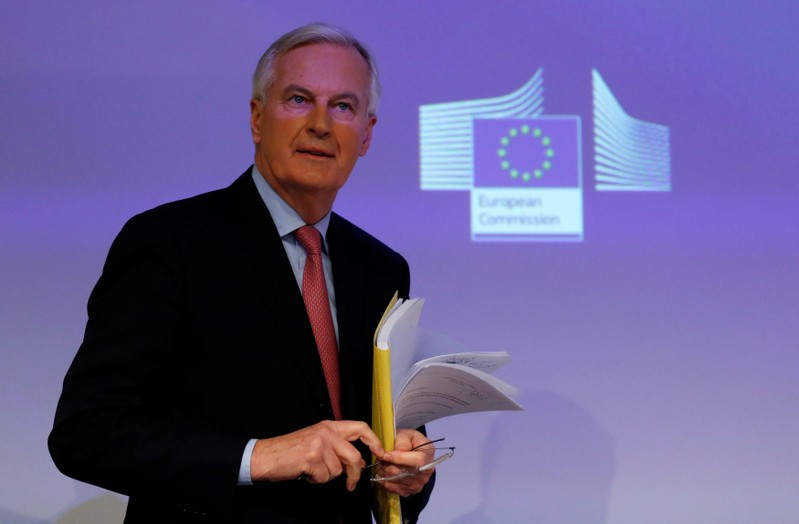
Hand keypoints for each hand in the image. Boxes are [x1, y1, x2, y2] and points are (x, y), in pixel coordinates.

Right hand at [250, 420, 384, 490]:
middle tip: (351, 484)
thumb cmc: (291, 450)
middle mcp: (326, 432)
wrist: (266, 456)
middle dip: (354, 474)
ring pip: (338, 469)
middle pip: (354, 456)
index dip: (374, 440)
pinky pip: (324, 477)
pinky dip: (316, 479)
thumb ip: (338, 446)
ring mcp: (319, 444)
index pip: (360, 427)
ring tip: (312, 469)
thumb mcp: (317, 440)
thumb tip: (359, 460)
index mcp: (329, 426)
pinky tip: (305, 472)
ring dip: (326, 475)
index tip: (381, 452)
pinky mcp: (312, 458)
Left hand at [375, 428, 434, 496]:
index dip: (399, 459)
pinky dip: (386, 482)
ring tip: (379, 466)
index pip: (417, 460)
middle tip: (378, 460)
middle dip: (388, 466)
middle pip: (405, 473)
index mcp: (428, 453)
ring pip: (398, 481)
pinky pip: (396, 489)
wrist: (414, 452)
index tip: (385, 455)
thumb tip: (397, 451)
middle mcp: (427, 470)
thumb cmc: (410, 441)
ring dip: (384, 474)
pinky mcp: (412, 490)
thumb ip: (402, 440)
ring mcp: (420, 482)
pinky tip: (382, 474)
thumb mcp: (407, 434)